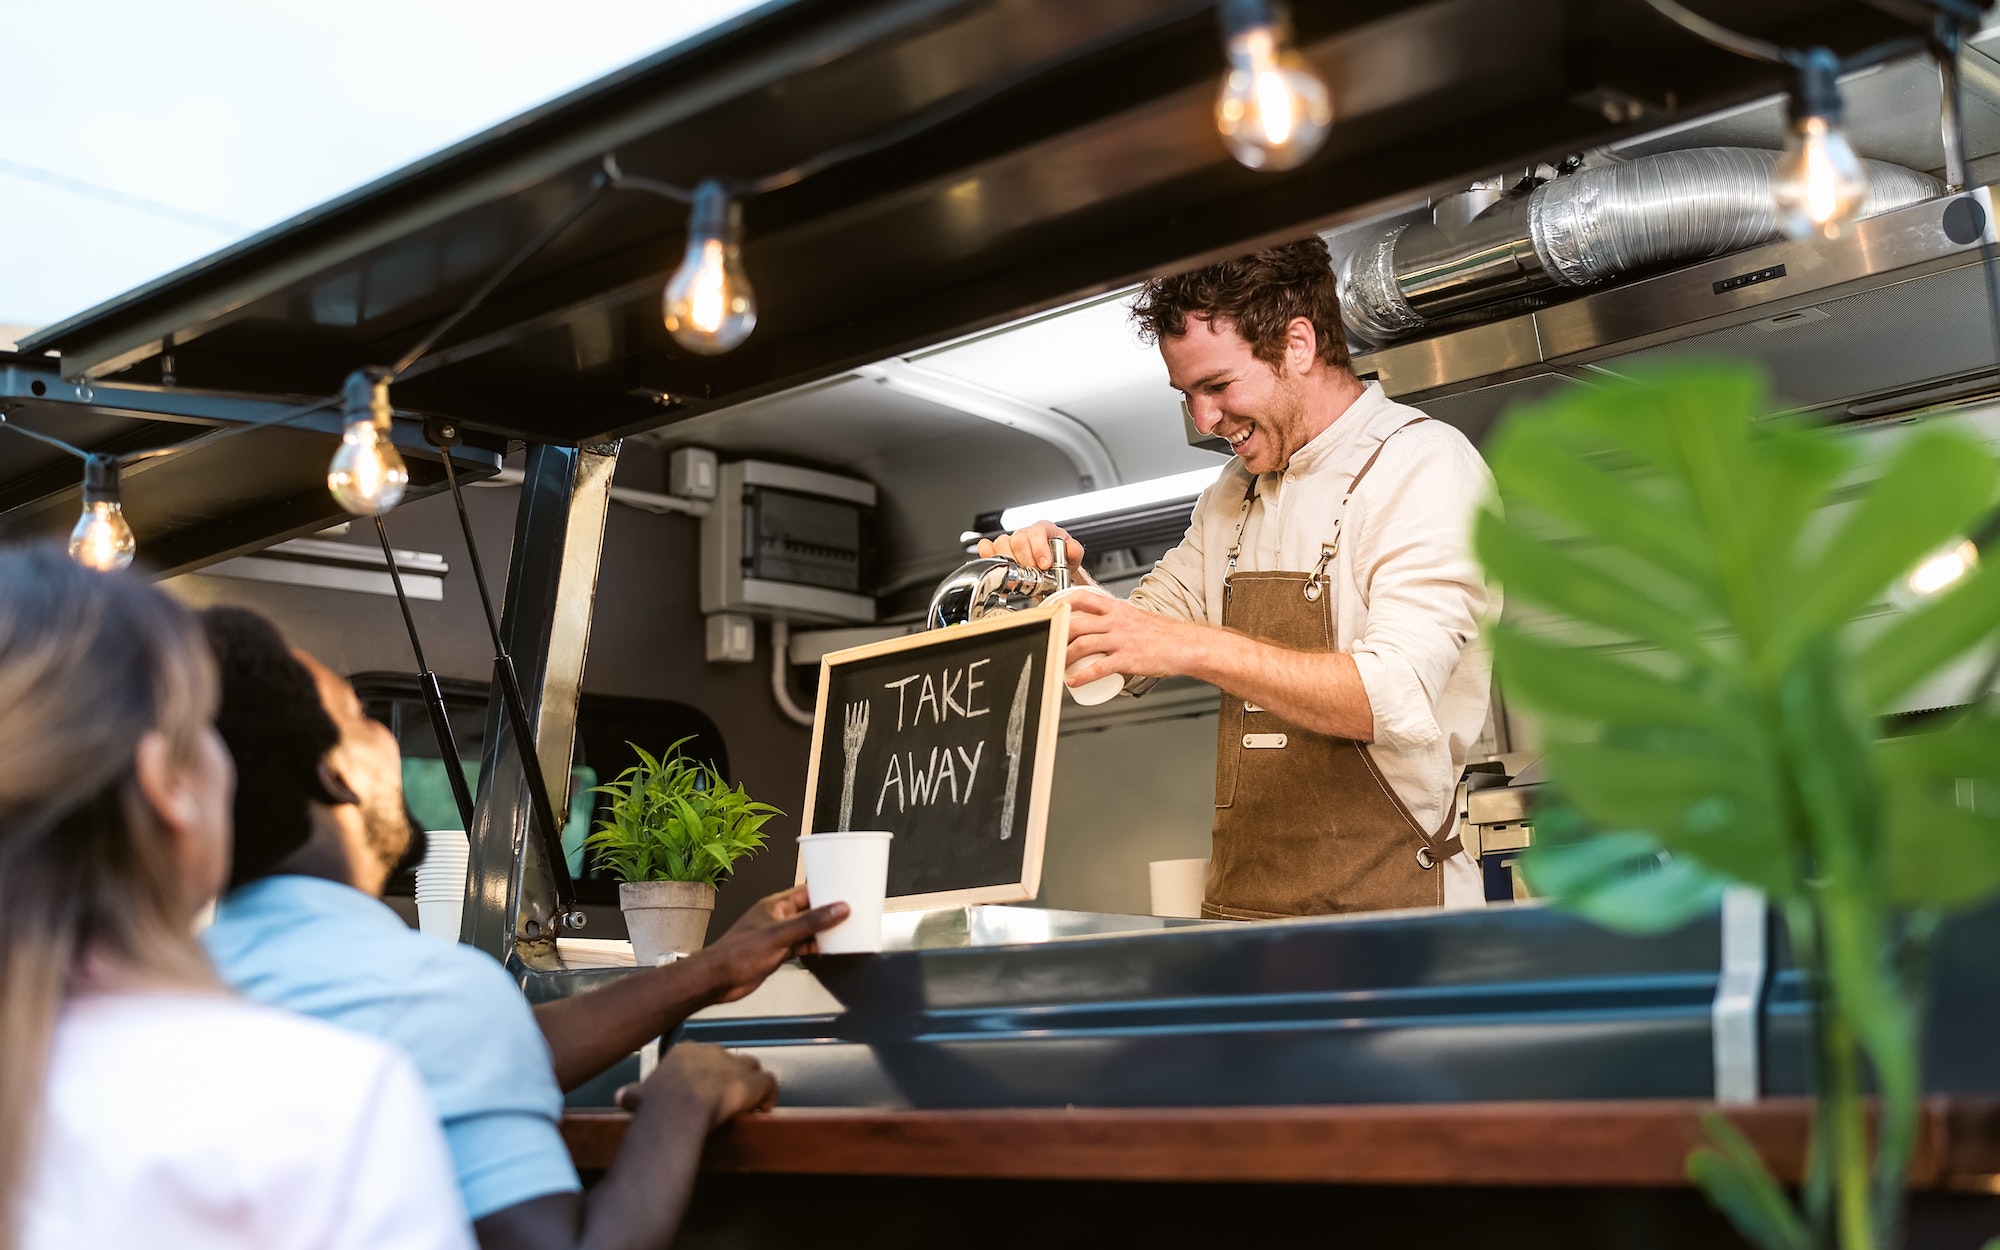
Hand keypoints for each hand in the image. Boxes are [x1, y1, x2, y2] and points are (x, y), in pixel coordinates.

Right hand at [617, 1042, 775, 1129]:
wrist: (679, 1107)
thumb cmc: (658, 1102)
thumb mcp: (640, 1095)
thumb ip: (635, 1094)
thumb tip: (622, 1096)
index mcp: (685, 1052)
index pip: (699, 1055)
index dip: (702, 1071)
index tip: (701, 1086)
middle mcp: (712, 1052)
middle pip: (726, 1058)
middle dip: (726, 1076)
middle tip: (723, 1097)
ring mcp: (735, 1064)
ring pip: (750, 1066)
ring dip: (750, 1083)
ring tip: (747, 1101)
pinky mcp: (753, 1081)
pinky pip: (768, 1083)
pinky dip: (769, 1095)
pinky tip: (765, 1108)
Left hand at [691, 886, 848, 1004]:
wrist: (718, 979)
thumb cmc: (736, 953)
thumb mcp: (780, 935)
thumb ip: (810, 923)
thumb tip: (837, 909)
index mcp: (775, 906)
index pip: (806, 892)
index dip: (827, 891)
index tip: (845, 893)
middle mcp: (777, 918)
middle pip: (810, 911)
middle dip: (829, 912)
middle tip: (850, 913)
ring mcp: (777, 936)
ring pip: (807, 929)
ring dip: (823, 931)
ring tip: (844, 931)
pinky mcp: (777, 952)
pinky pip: (801, 945)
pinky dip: (814, 947)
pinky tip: (826, 949)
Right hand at [979, 521, 1085, 575]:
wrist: (1052, 569)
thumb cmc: (1061, 558)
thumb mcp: (1072, 555)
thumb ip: (1074, 551)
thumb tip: (1072, 549)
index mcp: (1043, 529)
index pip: (1037, 533)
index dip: (1039, 550)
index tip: (1044, 565)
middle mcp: (1025, 533)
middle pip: (1017, 540)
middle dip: (1025, 561)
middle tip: (1033, 574)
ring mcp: (1010, 541)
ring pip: (1001, 544)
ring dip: (1009, 562)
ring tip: (1019, 575)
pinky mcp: (998, 551)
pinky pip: (987, 547)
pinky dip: (988, 554)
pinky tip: (995, 563)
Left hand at [1062, 593, 1201, 684]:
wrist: (1186, 645)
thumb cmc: (1163, 634)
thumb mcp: (1136, 618)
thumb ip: (1117, 620)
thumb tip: (1099, 627)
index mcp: (1118, 609)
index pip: (1084, 598)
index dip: (1062, 603)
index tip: (1050, 611)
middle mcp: (1117, 622)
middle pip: (1076, 623)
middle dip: (1057, 634)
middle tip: (1048, 643)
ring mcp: (1121, 640)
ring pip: (1083, 645)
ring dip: (1065, 656)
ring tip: (1058, 665)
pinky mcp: (1127, 659)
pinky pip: (1098, 668)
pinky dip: (1082, 676)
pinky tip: (1073, 682)